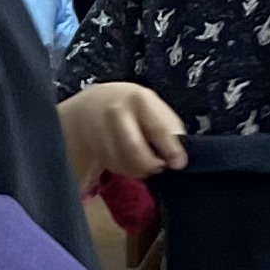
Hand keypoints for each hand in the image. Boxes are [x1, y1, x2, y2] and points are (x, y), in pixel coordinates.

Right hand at [62, 81, 190, 183]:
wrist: (92, 105)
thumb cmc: (132, 107)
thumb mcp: (153, 108)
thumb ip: (169, 129)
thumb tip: (178, 158)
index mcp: (139, 99)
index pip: (157, 129)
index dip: (171, 150)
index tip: (178, 164)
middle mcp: (116, 112)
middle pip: (135, 150)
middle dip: (151, 165)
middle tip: (159, 167)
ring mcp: (101, 128)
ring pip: (122, 162)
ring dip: (137, 170)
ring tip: (145, 165)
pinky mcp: (91, 145)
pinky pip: (111, 166)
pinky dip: (124, 169)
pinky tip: (128, 162)